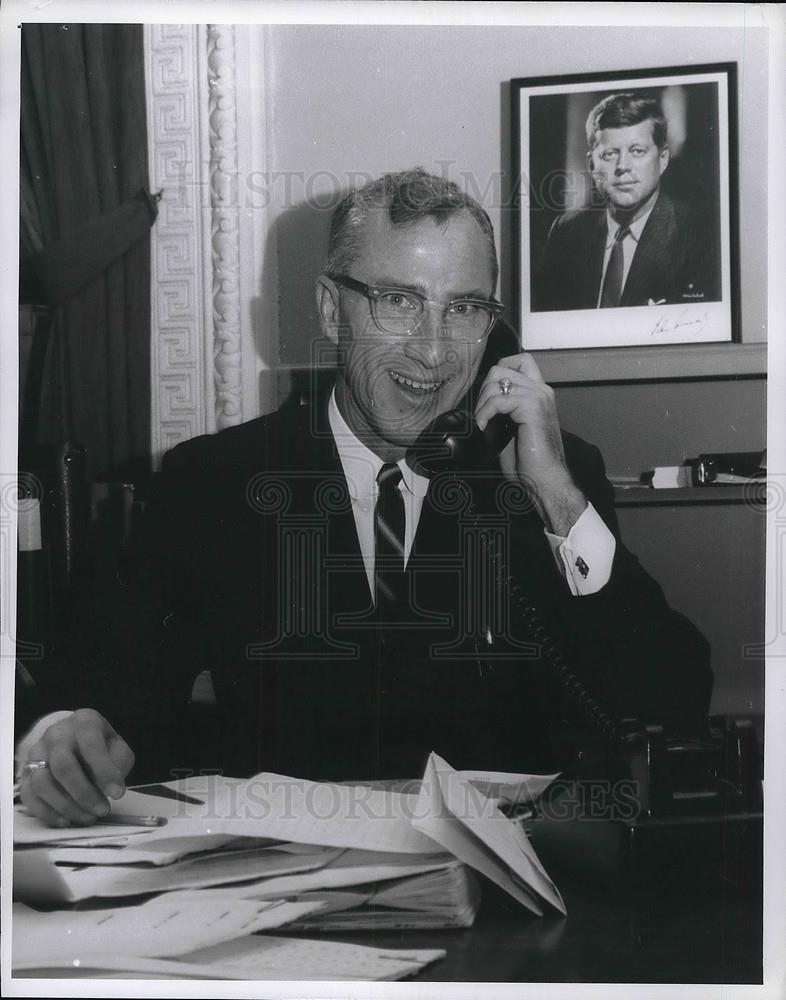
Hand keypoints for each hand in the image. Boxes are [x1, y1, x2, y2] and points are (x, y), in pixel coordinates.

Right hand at [18, 709, 134, 826]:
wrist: (73, 739)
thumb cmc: (99, 745)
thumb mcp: (117, 747)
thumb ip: (118, 763)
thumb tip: (111, 787)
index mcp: (83, 722)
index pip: (91, 745)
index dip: (104, 772)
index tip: (117, 794)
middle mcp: (56, 734)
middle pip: (63, 766)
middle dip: (84, 794)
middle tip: (101, 810)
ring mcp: (37, 753)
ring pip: (43, 783)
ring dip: (67, 806)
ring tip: (87, 817)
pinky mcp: (26, 773)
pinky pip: (30, 796)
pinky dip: (48, 813)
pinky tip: (66, 820)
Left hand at [474, 352, 586, 534]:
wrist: (545, 481)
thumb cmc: (530, 462)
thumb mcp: (512, 428)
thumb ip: (503, 409)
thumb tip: (480, 402)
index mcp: (539, 393)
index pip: (519, 360)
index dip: (497, 372)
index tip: (486, 397)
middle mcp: (541, 390)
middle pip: (502, 366)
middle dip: (484, 388)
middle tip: (482, 413)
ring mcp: (539, 396)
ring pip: (497, 380)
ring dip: (483, 402)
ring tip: (482, 423)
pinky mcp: (532, 407)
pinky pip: (498, 399)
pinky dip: (485, 412)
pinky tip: (483, 427)